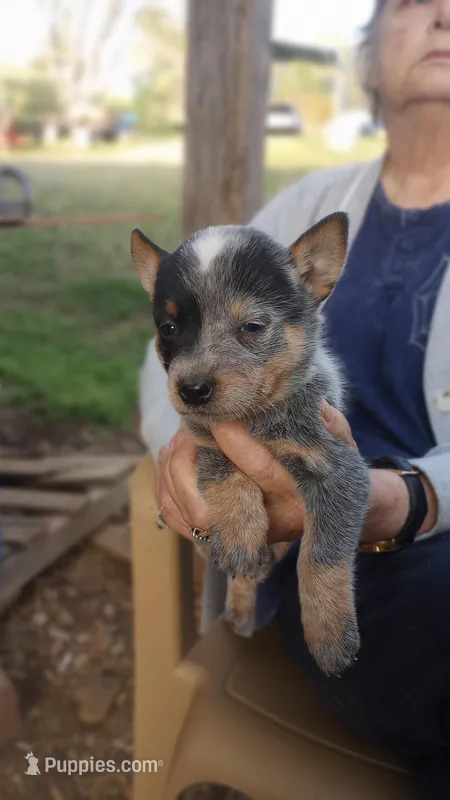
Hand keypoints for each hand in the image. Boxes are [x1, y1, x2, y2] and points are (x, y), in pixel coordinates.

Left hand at [155, 401, 356, 545]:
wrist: (327, 510)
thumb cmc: (330, 469)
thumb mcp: (341, 446)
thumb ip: (331, 425)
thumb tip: (313, 403)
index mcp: (294, 498)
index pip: (260, 469)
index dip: (235, 440)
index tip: (218, 415)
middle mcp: (262, 525)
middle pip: (207, 506)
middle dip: (186, 463)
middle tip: (186, 430)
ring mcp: (239, 535)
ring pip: (186, 513)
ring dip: (171, 471)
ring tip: (178, 439)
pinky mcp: (219, 536)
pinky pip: (177, 519)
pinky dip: (164, 487)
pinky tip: (170, 458)